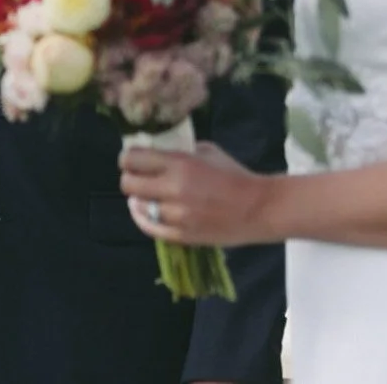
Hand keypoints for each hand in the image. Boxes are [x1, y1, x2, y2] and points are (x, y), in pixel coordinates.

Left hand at [119, 141, 275, 246]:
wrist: (259, 208)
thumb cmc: (235, 175)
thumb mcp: (208, 151)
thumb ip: (180, 152)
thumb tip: (157, 152)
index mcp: (180, 164)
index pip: (134, 159)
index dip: (127, 158)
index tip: (129, 158)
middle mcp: (174, 189)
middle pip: (129, 184)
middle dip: (129, 178)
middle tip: (135, 176)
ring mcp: (177, 215)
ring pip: (138, 207)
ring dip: (137, 199)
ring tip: (141, 195)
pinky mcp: (182, 235)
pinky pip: (150, 228)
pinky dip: (143, 218)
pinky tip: (143, 211)